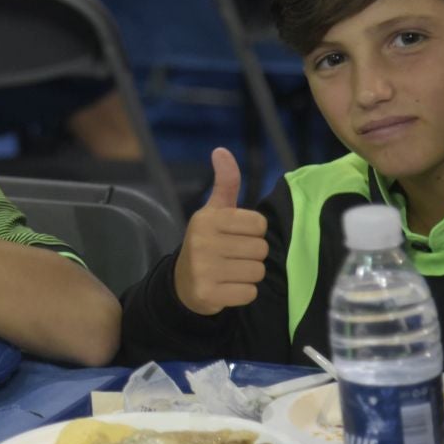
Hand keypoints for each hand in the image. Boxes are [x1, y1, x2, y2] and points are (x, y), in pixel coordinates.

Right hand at [173, 148, 268, 315]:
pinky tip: (227, 287)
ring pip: (257, 271)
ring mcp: (204, 269)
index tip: (235, 236)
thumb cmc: (207, 243)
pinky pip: (249, 293)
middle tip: (233, 257)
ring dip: (249, 275)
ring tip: (230, 272)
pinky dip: (243, 293)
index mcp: (207, 219)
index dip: (253, 232)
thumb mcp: (214, 212)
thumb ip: (225, 183)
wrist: (183, 283)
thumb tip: (221, 150)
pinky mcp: (208, 294)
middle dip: (252, 255)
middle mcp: (203, 242)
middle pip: (261, 249)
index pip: (259, 224)